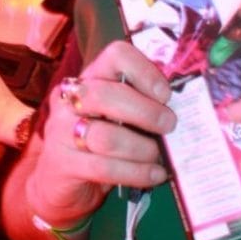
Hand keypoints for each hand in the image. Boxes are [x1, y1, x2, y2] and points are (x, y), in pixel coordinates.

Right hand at [25, 40, 176, 225]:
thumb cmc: (97, 144)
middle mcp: (69, 100)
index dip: (145, 71)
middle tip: (169, 125)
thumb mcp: (116, 117)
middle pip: (106, 95)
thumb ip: (140, 106)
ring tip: (158, 155)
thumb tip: (183, 109)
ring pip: (106, 137)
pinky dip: (136, 172)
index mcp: (89, 78)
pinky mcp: (62, 164)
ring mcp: (61, 131)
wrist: (58, 184)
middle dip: (146, 112)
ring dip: (142, 148)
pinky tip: (154, 175)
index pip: (115, 55)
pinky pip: (105, 168)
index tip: (165, 94)